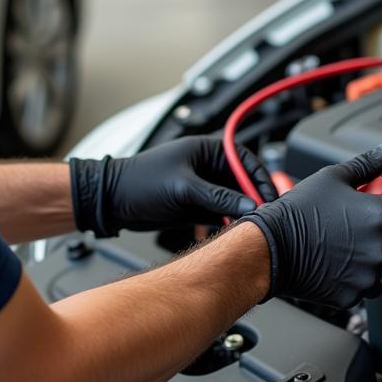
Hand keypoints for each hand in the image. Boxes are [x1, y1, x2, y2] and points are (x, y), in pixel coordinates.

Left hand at [69, 136, 275, 236]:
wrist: (112, 201)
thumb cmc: (140, 181)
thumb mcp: (183, 188)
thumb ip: (218, 197)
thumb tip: (249, 204)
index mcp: (207, 150)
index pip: (245, 160)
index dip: (259, 178)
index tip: (269, 197)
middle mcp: (207, 167)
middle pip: (242, 182)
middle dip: (253, 198)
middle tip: (266, 217)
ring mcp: (202, 187)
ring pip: (233, 200)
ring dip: (242, 213)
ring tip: (252, 227)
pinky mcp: (195, 205)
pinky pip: (221, 213)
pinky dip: (229, 221)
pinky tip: (235, 232)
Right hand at [243, 142, 381, 309]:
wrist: (272, 248)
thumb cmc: (298, 214)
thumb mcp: (332, 177)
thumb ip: (367, 165)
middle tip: (362, 222)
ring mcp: (370, 274)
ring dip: (374, 253)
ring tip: (346, 241)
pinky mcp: (356, 294)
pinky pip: (368, 284)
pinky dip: (359, 275)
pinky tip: (338, 260)